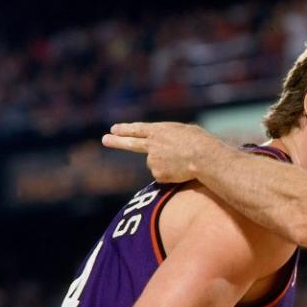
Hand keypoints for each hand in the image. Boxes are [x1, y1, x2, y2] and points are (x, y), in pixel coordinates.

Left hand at [102, 122, 225, 182]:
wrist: (202, 156)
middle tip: (104, 139)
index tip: (114, 129)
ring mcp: (153, 160)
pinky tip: (181, 172)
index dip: (126, 129)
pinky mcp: (157, 174)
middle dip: (116, 141)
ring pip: (156, 165)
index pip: (138, 129)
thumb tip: (173, 145)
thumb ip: (174, 137)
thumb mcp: (187, 132)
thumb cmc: (201, 142)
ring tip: (182, 163)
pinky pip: (163, 177)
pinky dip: (171, 176)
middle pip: (131, 143)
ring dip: (166, 166)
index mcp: (159, 131)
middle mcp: (152, 145)